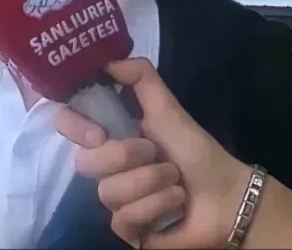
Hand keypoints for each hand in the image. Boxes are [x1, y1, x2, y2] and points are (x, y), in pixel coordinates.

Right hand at [54, 58, 251, 248]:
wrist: (225, 194)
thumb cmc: (194, 150)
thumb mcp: (168, 108)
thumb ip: (141, 77)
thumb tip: (108, 61)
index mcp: (110, 136)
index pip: (67, 124)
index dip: (74, 126)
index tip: (100, 132)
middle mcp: (106, 168)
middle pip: (84, 163)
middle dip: (126, 156)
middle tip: (155, 153)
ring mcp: (114, 201)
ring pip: (108, 192)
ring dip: (151, 182)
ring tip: (175, 181)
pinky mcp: (126, 230)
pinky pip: (124, 219)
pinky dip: (156, 206)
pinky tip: (175, 204)